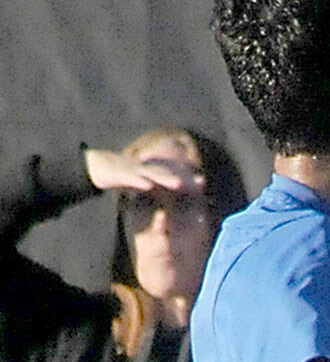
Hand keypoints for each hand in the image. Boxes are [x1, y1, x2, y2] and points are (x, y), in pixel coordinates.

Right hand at [83, 148, 203, 193]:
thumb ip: (150, 185)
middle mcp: (145, 169)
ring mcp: (133, 170)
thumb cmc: (118, 175)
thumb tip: (161, 196)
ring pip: (152, 174)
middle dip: (183, 177)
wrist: (94, 166)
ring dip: (166, 178)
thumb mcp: (137, 181)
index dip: (186, 177)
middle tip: (200, 182)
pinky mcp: (119, 173)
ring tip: (179, 184)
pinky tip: (148, 186)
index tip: (203, 182)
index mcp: (150, 171)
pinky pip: (131, 178)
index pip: (172, 174)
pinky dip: (139, 181)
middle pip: (167, 173)